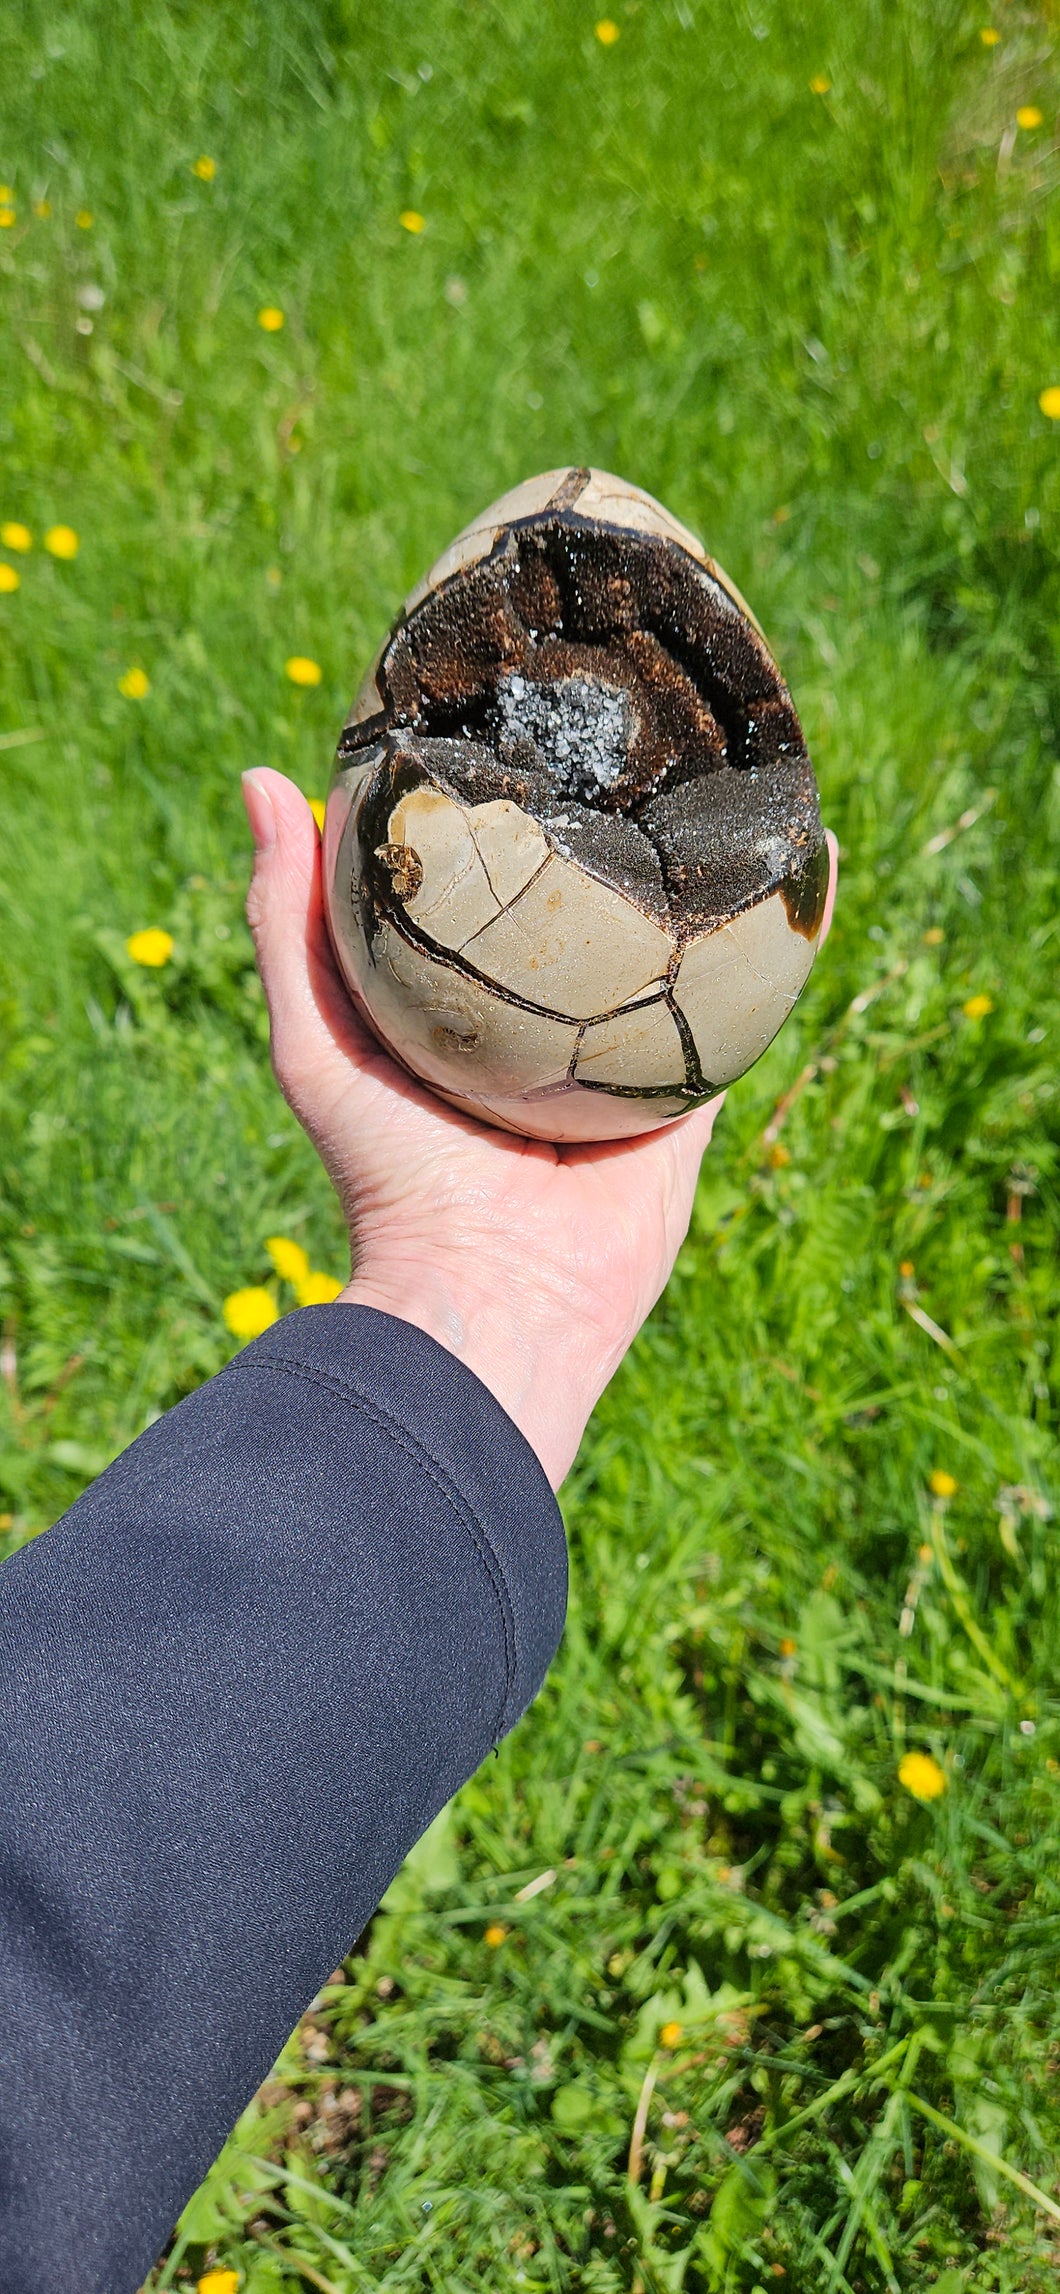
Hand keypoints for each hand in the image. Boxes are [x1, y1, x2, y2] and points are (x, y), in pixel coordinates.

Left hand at [243, 770, 836, 1488]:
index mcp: (456, 1009)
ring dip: (693, 876)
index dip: (490, 811)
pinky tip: (801, 862)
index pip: (479, 891)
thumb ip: (287, 920)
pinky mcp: (687, 1090)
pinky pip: (740, 1005)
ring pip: (667, 948)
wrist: (493, 1295)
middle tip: (626, 732)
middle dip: (605, 831)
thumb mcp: (315, 1037)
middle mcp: (541, 1027)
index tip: (501, 718)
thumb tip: (269, 778)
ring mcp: (620, 1056)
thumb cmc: (390, 1172)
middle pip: (580, 910)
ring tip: (717, 774)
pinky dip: (772, 939)